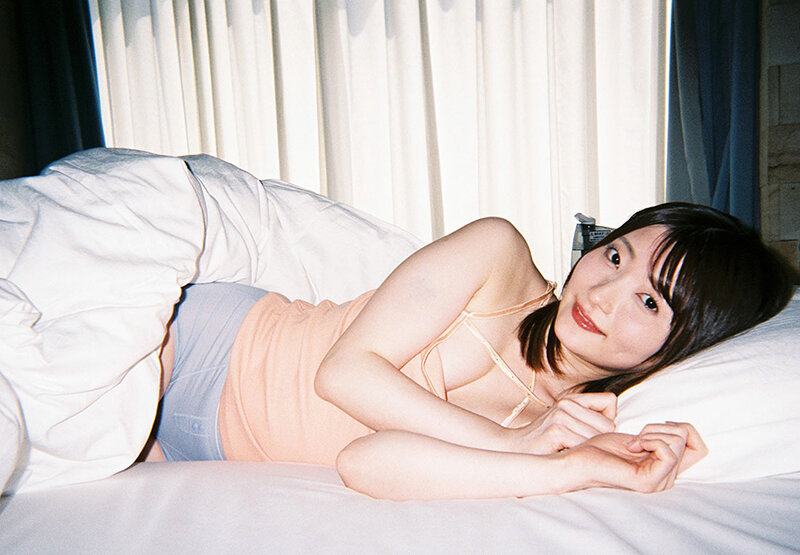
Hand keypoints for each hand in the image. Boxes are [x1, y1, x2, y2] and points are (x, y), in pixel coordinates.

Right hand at [505, 392, 616, 454]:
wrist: (512, 448)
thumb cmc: (544, 442)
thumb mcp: (566, 422)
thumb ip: (588, 419)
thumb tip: (617, 427)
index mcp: (572, 398)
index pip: (610, 401)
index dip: (607, 420)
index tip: (592, 432)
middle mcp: (567, 402)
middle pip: (609, 424)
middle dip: (599, 440)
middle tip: (578, 447)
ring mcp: (561, 415)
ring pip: (599, 437)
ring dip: (588, 450)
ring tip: (570, 451)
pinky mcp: (557, 430)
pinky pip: (585, 445)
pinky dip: (579, 456)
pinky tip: (564, 454)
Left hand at [565, 422, 706, 492]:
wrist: (578, 459)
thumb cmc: (602, 448)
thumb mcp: (639, 437)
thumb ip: (662, 437)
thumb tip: (684, 431)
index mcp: (666, 469)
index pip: (701, 448)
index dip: (685, 429)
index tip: (656, 426)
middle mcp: (667, 479)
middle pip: (687, 439)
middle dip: (660, 427)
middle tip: (636, 436)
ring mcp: (658, 483)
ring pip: (678, 442)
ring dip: (652, 431)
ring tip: (632, 442)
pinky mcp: (648, 482)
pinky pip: (668, 452)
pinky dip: (650, 439)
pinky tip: (631, 445)